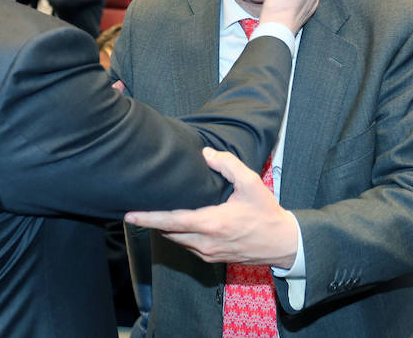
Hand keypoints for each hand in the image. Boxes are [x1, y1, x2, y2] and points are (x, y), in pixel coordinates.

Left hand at [124, 147, 298, 267]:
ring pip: (177, 240)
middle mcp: (206, 242)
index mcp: (212, 223)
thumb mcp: (252, 183)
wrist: (283, 243)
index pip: (172, 221)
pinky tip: (176, 223)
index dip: (148, 218)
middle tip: (134, 210)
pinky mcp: (212, 258)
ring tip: (152, 213)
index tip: (130, 215)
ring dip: (165, 228)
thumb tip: (206, 154)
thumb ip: (228, 165)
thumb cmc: (266, 213)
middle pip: (168, 232)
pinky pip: (187, 246)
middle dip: (151, 222)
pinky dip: (178, 235)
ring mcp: (208, 253)